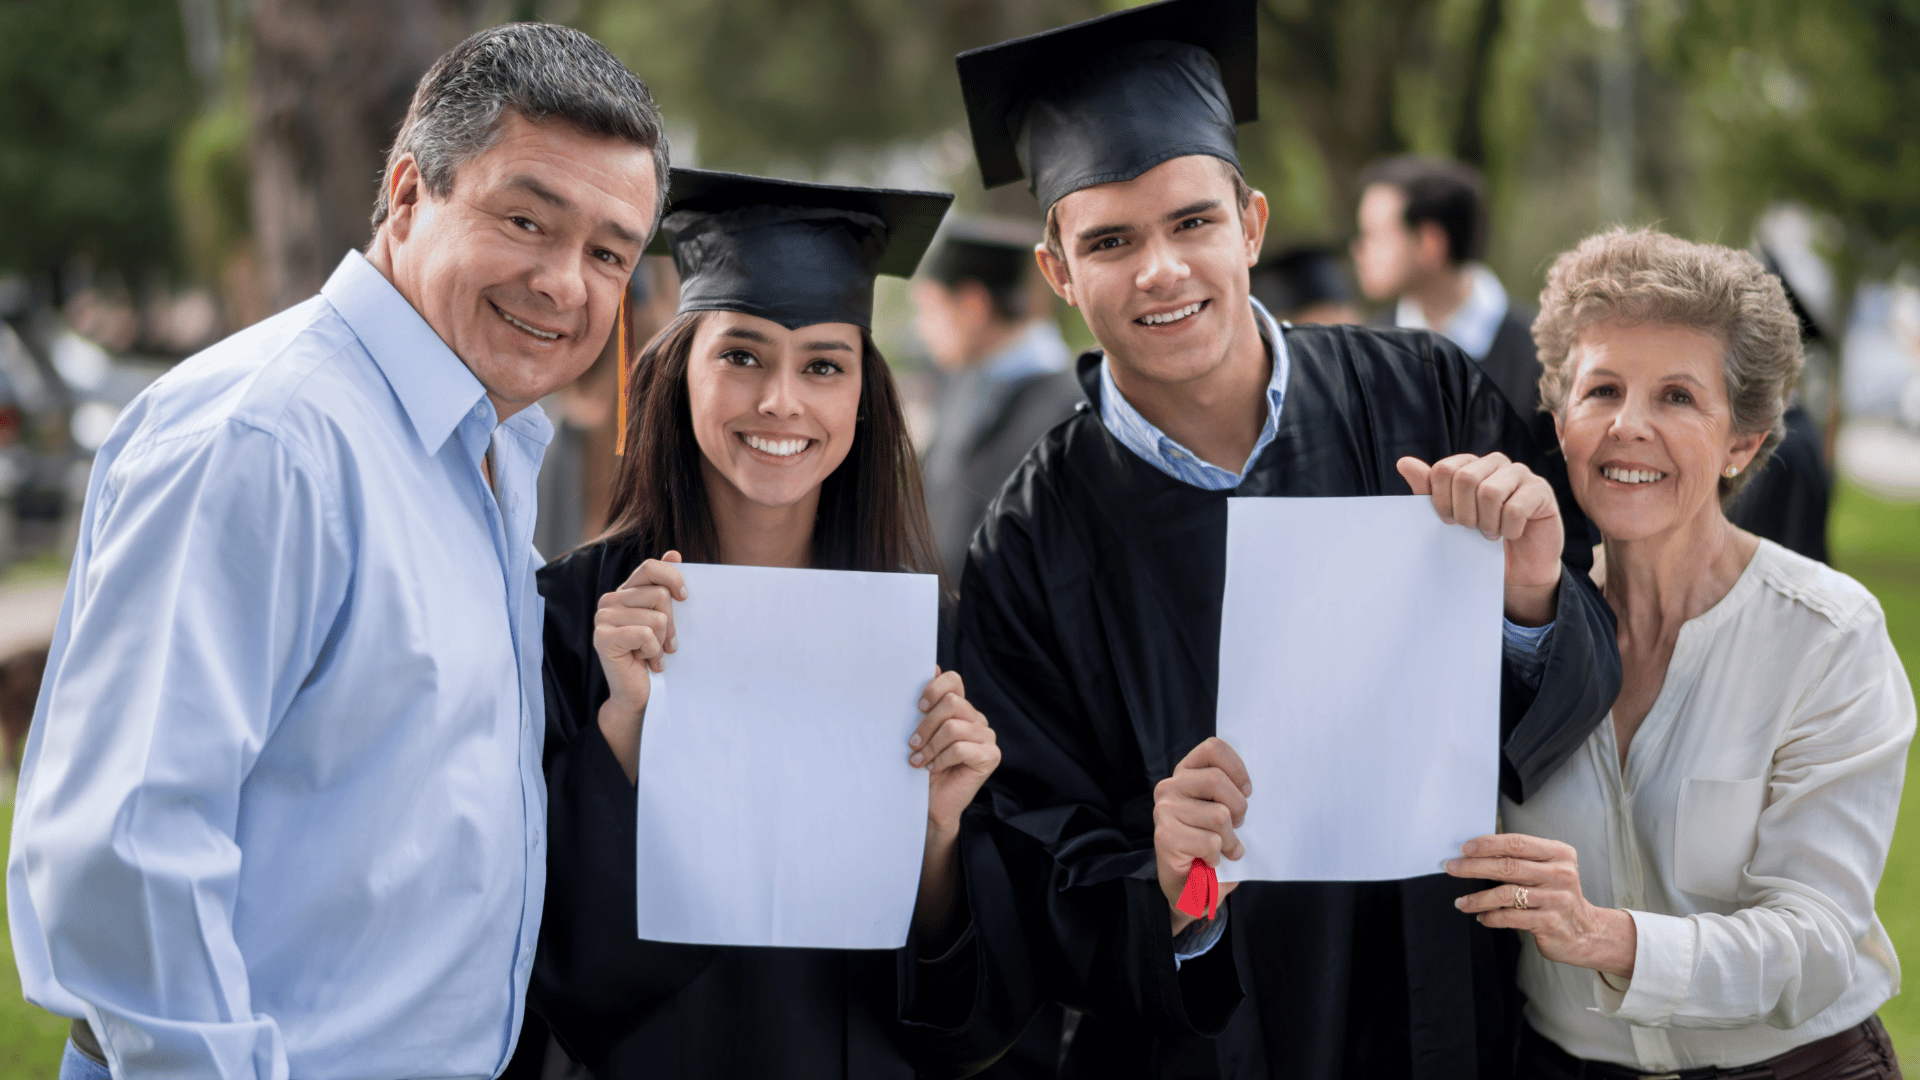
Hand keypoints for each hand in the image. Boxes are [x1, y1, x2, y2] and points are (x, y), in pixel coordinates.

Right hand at [593, 551, 685, 782]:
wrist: (640, 694)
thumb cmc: (655, 656)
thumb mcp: (666, 619)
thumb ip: (667, 587)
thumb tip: (674, 553)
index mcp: (625, 592)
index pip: (651, 567)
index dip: (673, 578)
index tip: (685, 598)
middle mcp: (610, 601)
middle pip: (660, 594)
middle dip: (671, 624)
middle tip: (665, 644)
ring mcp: (603, 618)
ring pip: (656, 616)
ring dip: (662, 640)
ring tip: (653, 653)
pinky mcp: (604, 637)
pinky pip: (646, 633)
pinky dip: (653, 651)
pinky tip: (644, 661)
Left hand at [909, 667, 998, 950]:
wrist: (929, 805)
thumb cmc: (921, 767)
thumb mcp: (917, 733)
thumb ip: (923, 705)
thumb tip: (928, 666)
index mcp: (959, 708)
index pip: (953, 680)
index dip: (934, 688)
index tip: (917, 707)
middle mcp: (976, 719)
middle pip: (951, 703)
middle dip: (926, 725)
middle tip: (912, 744)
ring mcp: (987, 737)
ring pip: (954, 726)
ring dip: (931, 745)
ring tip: (918, 760)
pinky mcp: (991, 756)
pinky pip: (962, 748)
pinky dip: (942, 759)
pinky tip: (933, 769)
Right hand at [1153, 737, 1249, 935]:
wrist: (1189, 889)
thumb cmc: (1210, 846)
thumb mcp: (1223, 812)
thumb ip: (1231, 793)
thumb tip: (1252, 789)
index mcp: (1185, 774)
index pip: (1213, 748)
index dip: (1237, 768)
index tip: (1246, 790)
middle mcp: (1170, 787)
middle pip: (1217, 780)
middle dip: (1238, 808)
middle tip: (1236, 827)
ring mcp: (1165, 811)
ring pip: (1219, 814)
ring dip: (1230, 839)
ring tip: (1222, 848)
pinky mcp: (1165, 837)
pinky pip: (1211, 841)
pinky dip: (1218, 856)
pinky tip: (1208, 861)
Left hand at [1396, 453, 1561, 625]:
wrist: (1517, 568)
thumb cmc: (1480, 539)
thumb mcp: (1449, 516)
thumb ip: (1428, 490)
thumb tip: (1404, 462)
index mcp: (1471, 464)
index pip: (1444, 470)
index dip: (1441, 500)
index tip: (1448, 520)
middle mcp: (1496, 463)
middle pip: (1465, 478)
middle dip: (1463, 513)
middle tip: (1472, 529)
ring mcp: (1521, 474)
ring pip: (1490, 492)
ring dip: (1487, 523)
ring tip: (1491, 533)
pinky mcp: (1542, 491)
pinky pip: (1515, 509)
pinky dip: (1508, 529)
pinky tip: (1511, 534)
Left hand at [1445, 833, 1636, 978]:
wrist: (1586, 932)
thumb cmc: (1558, 896)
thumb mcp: (1548, 870)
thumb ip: (1521, 859)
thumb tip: (1477, 852)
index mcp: (1559, 854)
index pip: (1517, 842)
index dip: (1488, 844)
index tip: (1465, 848)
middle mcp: (1560, 874)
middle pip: (1508, 866)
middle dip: (1474, 867)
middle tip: (1452, 868)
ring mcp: (1557, 899)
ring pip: (1506, 893)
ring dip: (1478, 898)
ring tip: (1462, 902)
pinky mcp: (1550, 922)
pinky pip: (1512, 917)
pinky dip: (1492, 917)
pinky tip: (1482, 917)